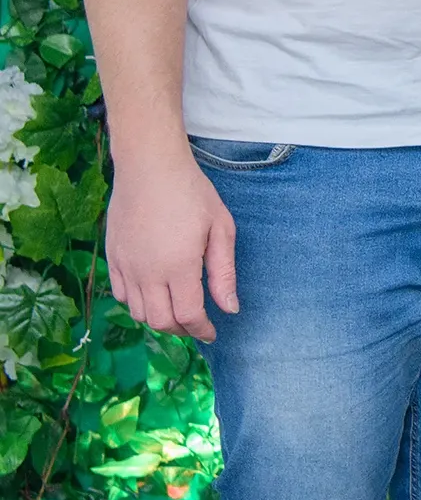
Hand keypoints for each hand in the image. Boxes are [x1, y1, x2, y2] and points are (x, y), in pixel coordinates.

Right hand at [105, 152, 237, 341]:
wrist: (149, 167)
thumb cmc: (192, 193)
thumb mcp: (220, 228)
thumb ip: (223, 273)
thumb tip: (230, 308)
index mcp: (178, 267)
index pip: (188, 315)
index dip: (201, 329)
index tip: (212, 333)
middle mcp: (147, 273)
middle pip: (160, 321)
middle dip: (181, 329)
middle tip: (197, 325)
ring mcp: (125, 266)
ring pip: (138, 313)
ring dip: (159, 319)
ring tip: (178, 312)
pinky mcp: (111, 258)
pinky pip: (121, 295)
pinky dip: (138, 304)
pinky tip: (154, 295)